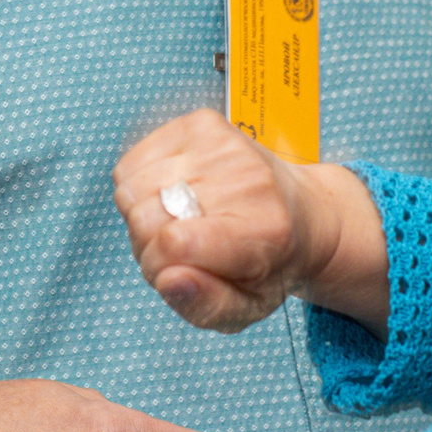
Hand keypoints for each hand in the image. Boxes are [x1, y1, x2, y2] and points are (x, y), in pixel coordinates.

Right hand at [112, 109, 380, 333]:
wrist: (302, 212)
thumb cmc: (269, 266)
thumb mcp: (247, 308)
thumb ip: (206, 305)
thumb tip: (169, 279)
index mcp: (264, 231)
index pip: (172, 243)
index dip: (157, 267)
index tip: (176, 272)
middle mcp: (248, 179)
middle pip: (145, 217)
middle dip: (147, 244)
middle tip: (180, 249)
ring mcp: (223, 144)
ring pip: (130, 187)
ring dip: (141, 213)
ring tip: (176, 221)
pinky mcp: (201, 123)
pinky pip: (132, 162)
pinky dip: (140, 184)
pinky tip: (171, 193)